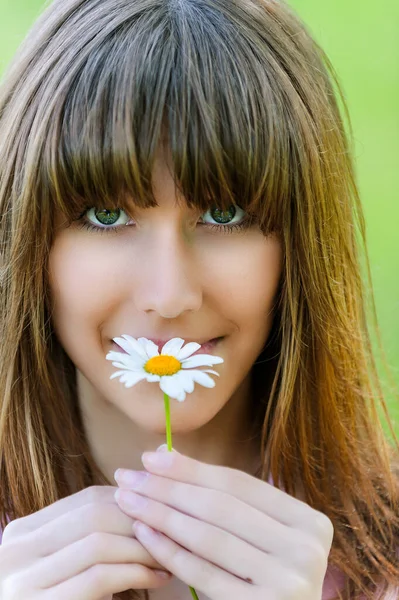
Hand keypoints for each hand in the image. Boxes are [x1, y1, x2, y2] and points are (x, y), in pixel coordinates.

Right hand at [0, 485, 171, 599]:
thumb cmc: (62, 598)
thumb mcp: (68, 560)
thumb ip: (93, 529)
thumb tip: (146, 476)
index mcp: (24, 532)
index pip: (87, 499)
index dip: (132, 501)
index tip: (162, 511)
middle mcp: (16, 550)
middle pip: (94, 515)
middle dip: (141, 521)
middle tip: (173, 531)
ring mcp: (23, 580)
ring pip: (98, 542)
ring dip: (143, 547)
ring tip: (169, 554)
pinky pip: (99, 577)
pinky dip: (135, 573)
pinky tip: (157, 577)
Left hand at [114, 449, 333, 599]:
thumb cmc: (264, 576)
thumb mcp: (257, 534)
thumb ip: (221, 497)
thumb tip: (164, 452)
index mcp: (310, 523)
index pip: (239, 484)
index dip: (191, 468)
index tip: (150, 457)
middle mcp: (307, 551)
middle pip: (221, 507)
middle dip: (168, 488)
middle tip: (127, 476)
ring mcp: (288, 584)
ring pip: (209, 537)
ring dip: (161, 514)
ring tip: (128, 499)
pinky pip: (203, 574)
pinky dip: (168, 550)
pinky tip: (144, 533)